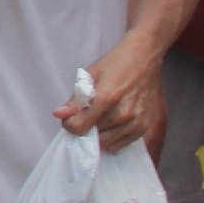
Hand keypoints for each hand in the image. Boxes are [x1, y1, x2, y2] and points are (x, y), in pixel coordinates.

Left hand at [56, 41, 167, 155]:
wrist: (144, 58)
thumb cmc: (116, 63)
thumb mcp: (90, 75)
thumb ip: (75, 99)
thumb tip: (59, 114)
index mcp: (108, 97)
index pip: (80, 126)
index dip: (69, 124)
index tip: (70, 117)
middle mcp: (124, 113)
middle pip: (93, 136)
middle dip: (83, 128)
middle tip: (84, 116)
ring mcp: (136, 122)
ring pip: (105, 143)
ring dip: (97, 135)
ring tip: (98, 118)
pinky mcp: (144, 127)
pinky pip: (120, 145)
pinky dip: (111, 138)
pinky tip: (110, 123)